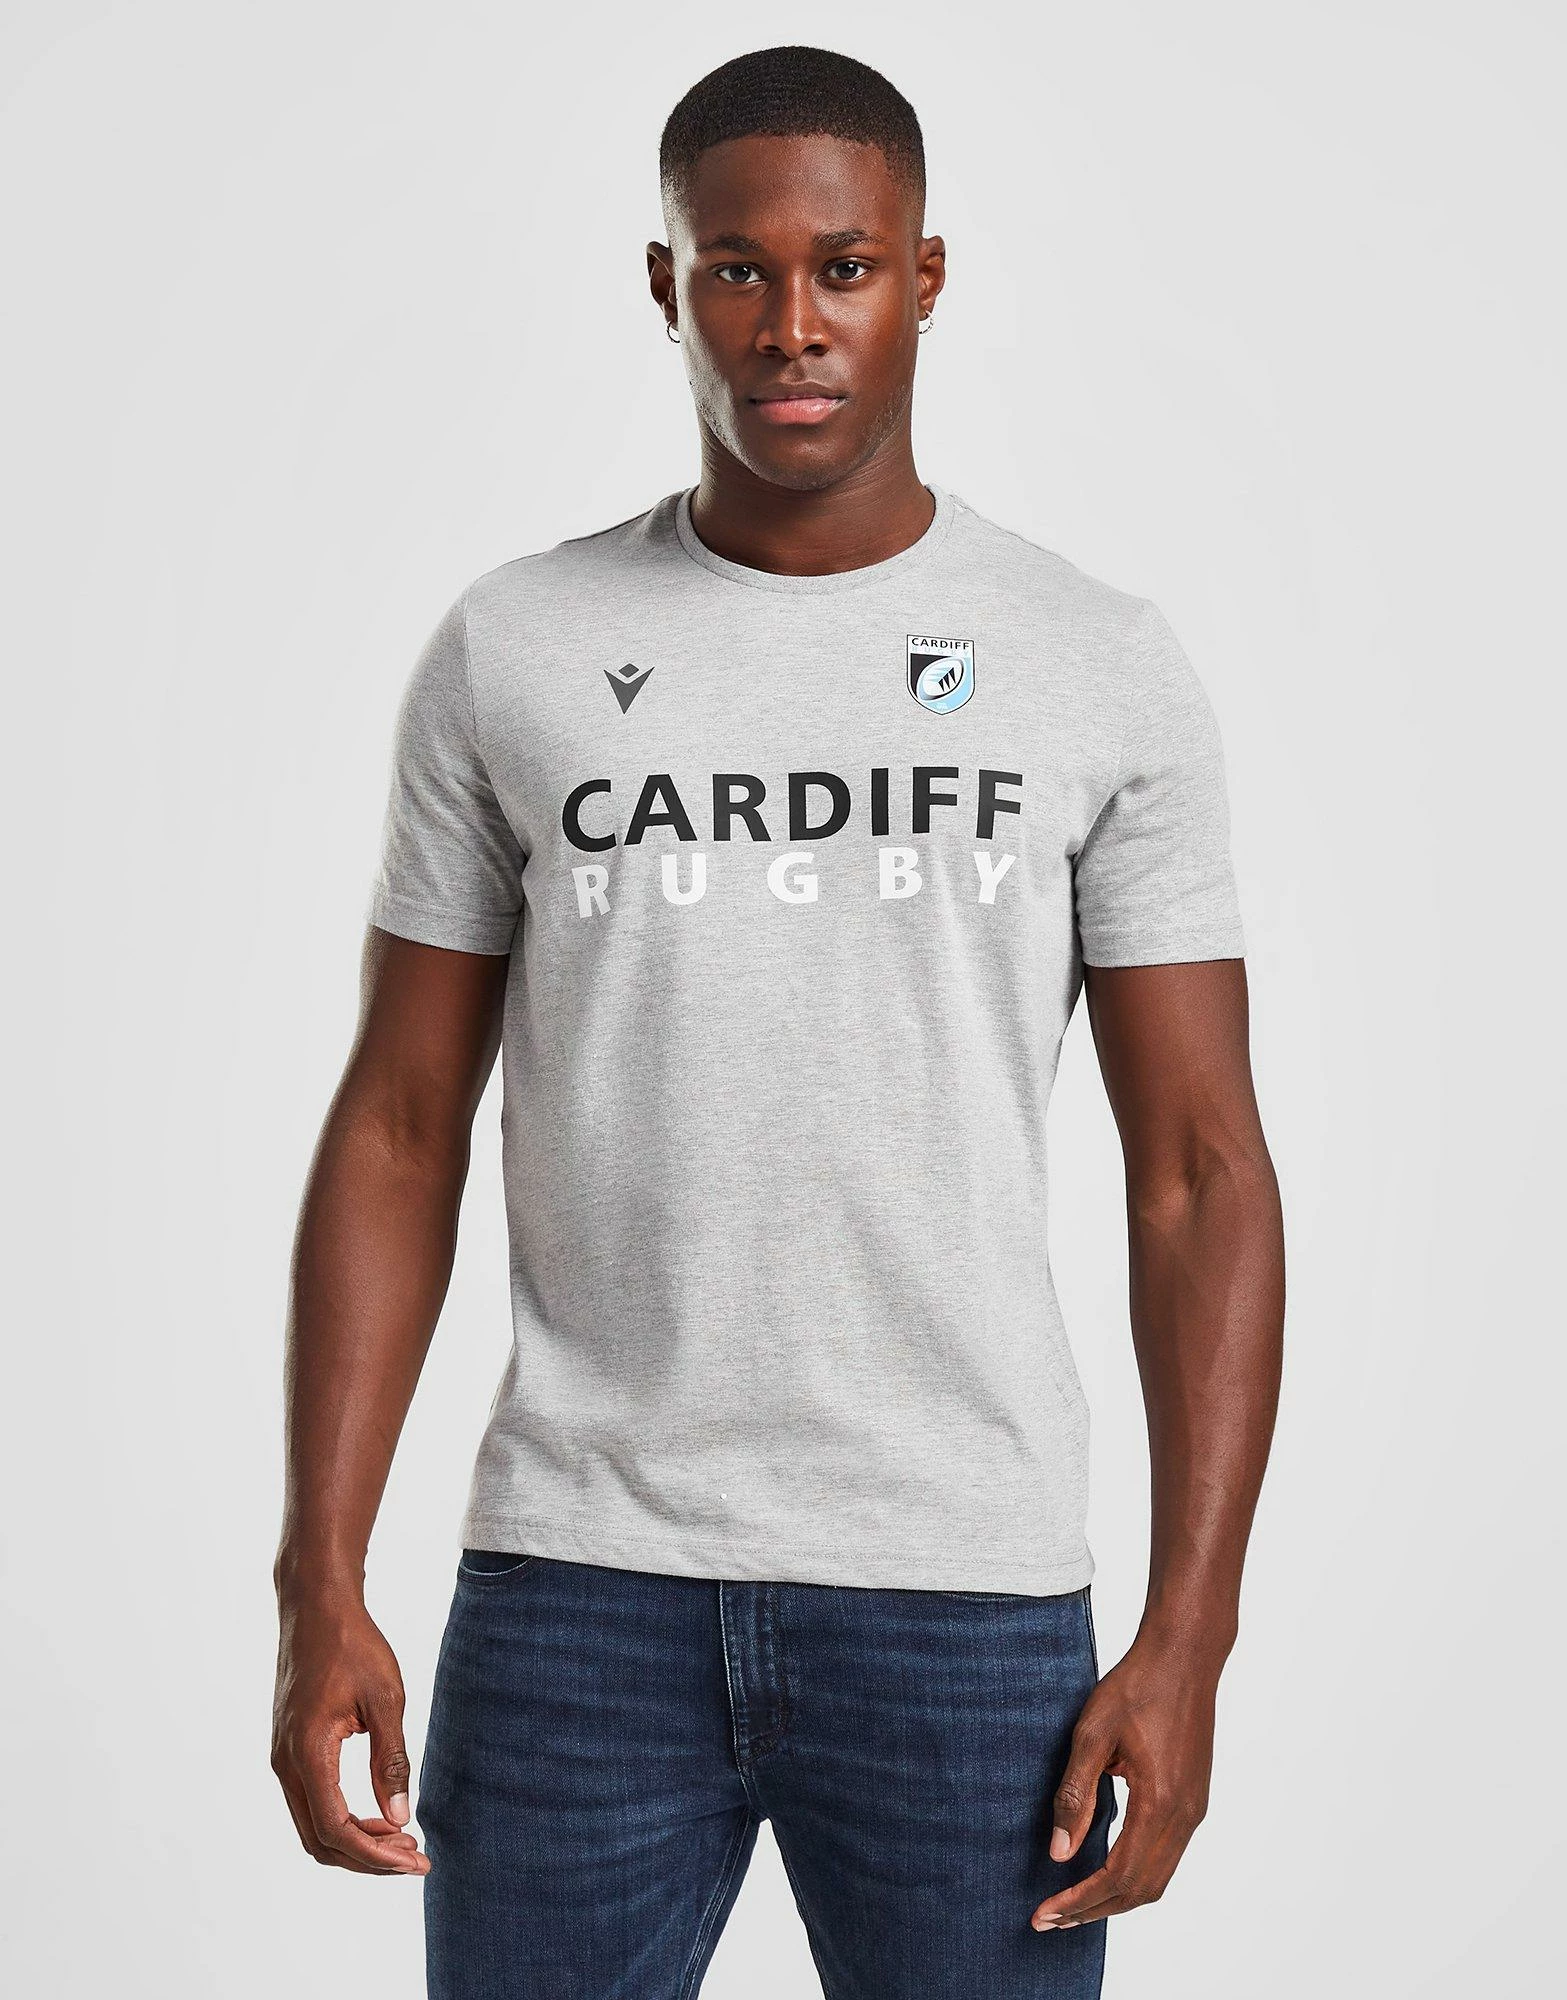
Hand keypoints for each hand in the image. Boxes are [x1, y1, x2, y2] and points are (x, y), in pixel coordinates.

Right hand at [271, 1593, 429, 1875]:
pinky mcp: (288, 1750)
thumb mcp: (386, 1699)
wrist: (316, 1607)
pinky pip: (310, 1803)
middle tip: (414, 1857)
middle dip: (367, 1858)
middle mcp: (285, 1763)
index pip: (336, 1829)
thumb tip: (399, 1816)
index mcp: (307, 1752)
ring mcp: (282, 1758)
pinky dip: (342, 1820)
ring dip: (354, 1842)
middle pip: (319, 1839)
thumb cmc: (353, 1645)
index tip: (415, 1859)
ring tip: (401, 1839)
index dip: (376, 1854)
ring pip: (312, 1825)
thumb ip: (391, 1760)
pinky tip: (376, 1815)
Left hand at [1030, 1633, 1216, 1929]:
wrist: (1184, 1656)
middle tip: (1050, 1919)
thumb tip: (1059, 1853)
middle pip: (1141, 1890)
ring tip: (1074, 1904)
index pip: (1118, 1875)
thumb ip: (1075, 1794)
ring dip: (1116, 1898)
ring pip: (1157, 1878)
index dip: (1080, 1901)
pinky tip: (1107, 1870)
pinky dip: (1135, 1876)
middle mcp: (1184, 1816)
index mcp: (1160, 1803)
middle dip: (1095, 1910)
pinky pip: (1166, 1856)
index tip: (1046, 1914)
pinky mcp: (1194, 1801)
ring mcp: (1194, 1810)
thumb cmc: (1136, 1686)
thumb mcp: (1093, 1734)